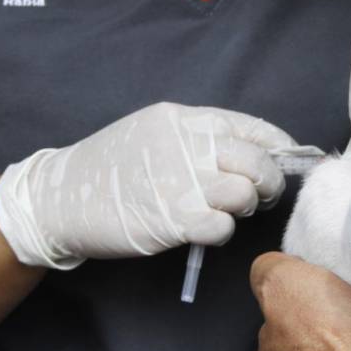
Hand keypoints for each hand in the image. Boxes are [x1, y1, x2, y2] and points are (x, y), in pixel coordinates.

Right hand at [0, 103, 295, 268]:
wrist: (59, 197)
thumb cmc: (111, 168)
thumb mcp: (154, 133)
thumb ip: (199, 139)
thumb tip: (253, 151)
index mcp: (184, 119)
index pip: (252, 128)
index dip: (280, 147)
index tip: (291, 160)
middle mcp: (186, 145)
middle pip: (257, 162)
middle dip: (270, 182)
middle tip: (262, 195)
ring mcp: (180, 182)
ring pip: (245, 194)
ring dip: (244, 207)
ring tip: (226, 210)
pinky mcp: (173, 218)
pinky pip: (222, 226)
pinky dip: (221, 231)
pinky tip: (204, 228)